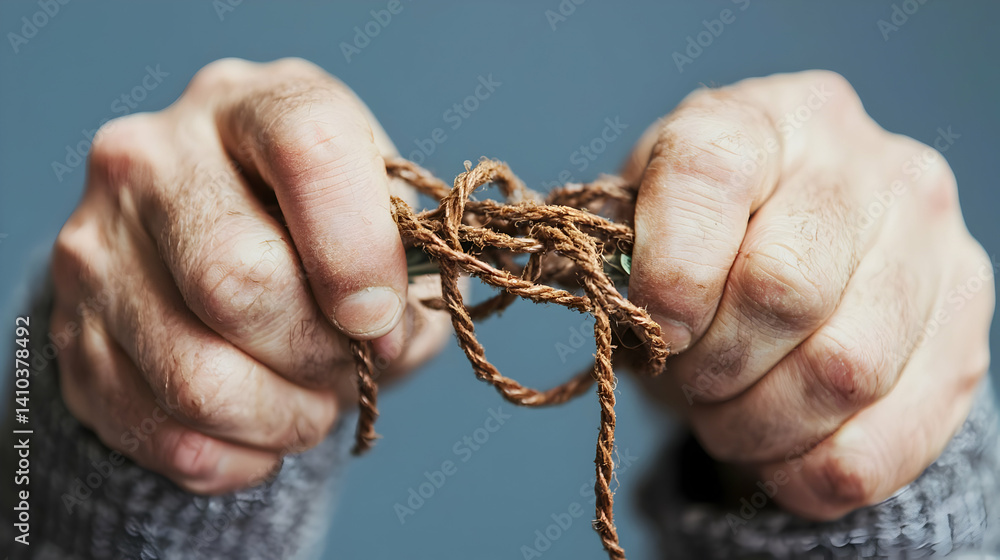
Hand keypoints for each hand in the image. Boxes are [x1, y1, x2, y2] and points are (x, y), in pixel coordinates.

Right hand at [51, 58, 449, 493]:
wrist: (214, 252)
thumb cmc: (325, 234)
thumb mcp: (384, 221)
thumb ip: (409, 268)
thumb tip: (385, 335)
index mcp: (253, 105)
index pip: (308, 149)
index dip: (360, 251)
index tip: (383, 319)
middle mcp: (155, 158)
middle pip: (239, 279)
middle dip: (319, 353)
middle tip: (349, 366)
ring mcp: (97, 245)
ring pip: (195, 377)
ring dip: (284, 418)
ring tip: (313, 405)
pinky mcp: (72, 333)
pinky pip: (161, 433)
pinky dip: (237, 457)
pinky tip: (264, 433)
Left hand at [624, 70, 993, 518]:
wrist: (804, 263)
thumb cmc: (707, 242)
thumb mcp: (648, 221)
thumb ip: (624, 249)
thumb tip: (624, 304)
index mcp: (767, 120)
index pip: (710, 174)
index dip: (670, 270)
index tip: (654, 328)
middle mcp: (865, 165)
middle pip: (784, 287)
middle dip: (715, 364)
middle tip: (692, 382)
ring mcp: (931, 245)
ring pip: (843, 372)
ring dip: (761, 424)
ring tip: (730, 420)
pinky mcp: (965, 331)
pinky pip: (891, 438)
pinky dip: (816, 472)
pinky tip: (781, 460)